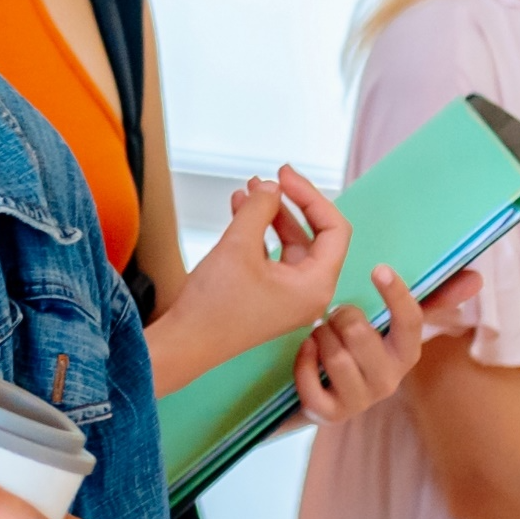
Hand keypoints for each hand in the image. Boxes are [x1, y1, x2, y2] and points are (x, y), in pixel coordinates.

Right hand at [167, 167, 349, 367]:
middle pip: (313, 235)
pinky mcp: (269, 297)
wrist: (185, 343)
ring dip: (270, 216)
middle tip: (268, 179)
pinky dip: (259, 234)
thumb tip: (271, 188)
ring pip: (290, 245)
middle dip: (288, 204)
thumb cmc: (214, 306)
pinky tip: (239, 212)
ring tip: (247, 190)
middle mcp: (310, 292)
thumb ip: (259, 210)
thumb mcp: (238, 246)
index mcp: (316, 285)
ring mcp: (289, 296)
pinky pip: (273, 257)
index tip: (284, 175)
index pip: (334, 229)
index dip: (311, 196)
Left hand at [296, 262, 436, 422]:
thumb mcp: (389, 324)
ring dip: (319, 337)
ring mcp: (361, 400)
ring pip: (333, 353)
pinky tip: (306, 352)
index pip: (412, 322)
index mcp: (407, 353)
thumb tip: (477, 278)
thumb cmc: (359, 350)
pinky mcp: (330, 415)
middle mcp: (390, 380)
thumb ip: (430, 300)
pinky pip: (311, 381)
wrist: (321, 396)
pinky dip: (303, 361)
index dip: (397, 296)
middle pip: (359, 332)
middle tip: (333, 318)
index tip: (379, 269)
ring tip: (320, 336)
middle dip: (338, 316)